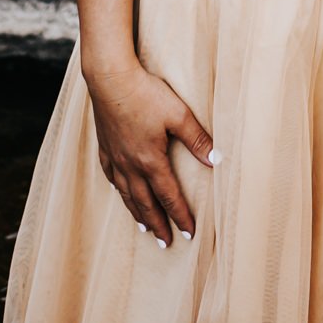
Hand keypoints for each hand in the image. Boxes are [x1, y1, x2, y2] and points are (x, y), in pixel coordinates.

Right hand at [85, 58, 217, 246]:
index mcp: (151, 161)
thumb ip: (198, 139)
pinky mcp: (105, 146)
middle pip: (146, 203)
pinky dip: (119, 189)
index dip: (180, 216)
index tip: (189, 234)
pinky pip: (111, 176)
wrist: (110, 78)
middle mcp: (131, 165)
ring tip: (145, 228)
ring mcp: (115, 157)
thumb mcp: (179, 114)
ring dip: (137, 213)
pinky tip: (121, 191)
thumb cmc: (146, 94)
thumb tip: (217, 160)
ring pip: (127, 194)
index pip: (169, 196)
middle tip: (166, 243)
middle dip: (158, 224)